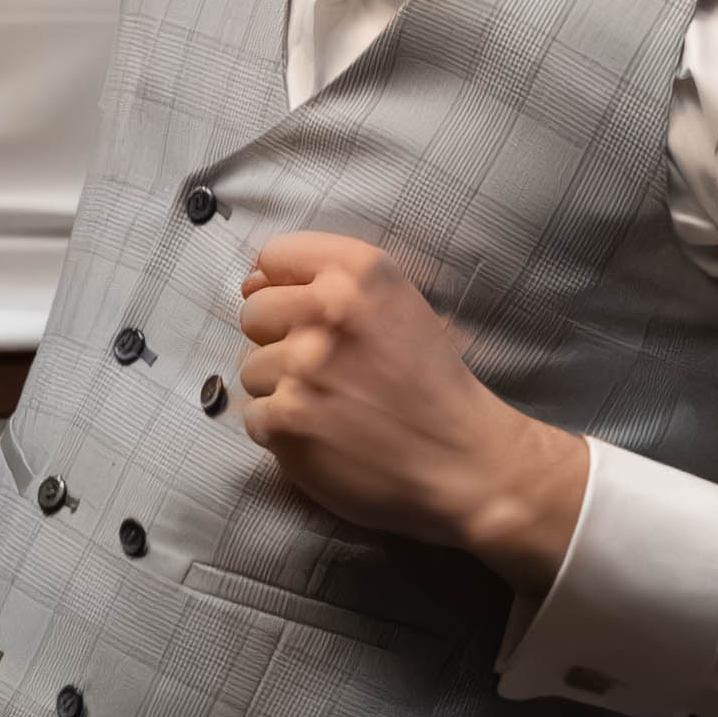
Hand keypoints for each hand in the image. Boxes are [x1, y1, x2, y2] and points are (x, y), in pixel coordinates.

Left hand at [235, 233, 589, 592]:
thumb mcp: (400, 306)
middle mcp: (329, 309)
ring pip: (252, 370)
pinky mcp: (289, 417)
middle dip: (278, 342)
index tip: (304, 316)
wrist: (467, 461)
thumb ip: (330, 284)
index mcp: (362, 271)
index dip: (283, 288)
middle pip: (254, 313)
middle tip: (325, 372)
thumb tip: (250, 283)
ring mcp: (304, 365)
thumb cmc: (433, 385)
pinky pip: (253, 416)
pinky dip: (281, 433)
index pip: (275, 255)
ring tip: (331, 409)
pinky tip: (323, 437)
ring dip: (281, 392)